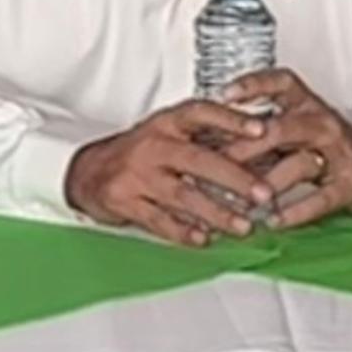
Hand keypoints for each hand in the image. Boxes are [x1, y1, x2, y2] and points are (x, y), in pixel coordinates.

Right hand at [67, 99, 283, 248]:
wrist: (88, 171)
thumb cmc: (139, 151)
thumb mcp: (168, 134)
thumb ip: (208, 139)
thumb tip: (259, 145)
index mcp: (167, 123)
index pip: (201, 113)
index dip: (231, 119)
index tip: (260, 129)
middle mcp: (153, 146)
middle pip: (198, 160)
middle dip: (235, 178)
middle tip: (263, 194)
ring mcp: (138, 176)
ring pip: (183, 195)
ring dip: (217, 212)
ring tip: (243, 226)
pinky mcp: (126, 202)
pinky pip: (159, 220)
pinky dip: (183, 231)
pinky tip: (203, 238)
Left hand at [220, 70, 351, 230]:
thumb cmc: (331, 146)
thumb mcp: (298, 129)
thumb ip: (260, 135)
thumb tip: (208, 142)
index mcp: (307, 105)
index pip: (281, 83)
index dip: (254, 85)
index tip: (225, 94)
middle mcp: (322, 123)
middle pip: (283, 127)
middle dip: (249, 145)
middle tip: (219, 161)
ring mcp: (339, 153)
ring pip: (299, 163)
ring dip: (268, 183)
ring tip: (244, 199)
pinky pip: (320, 198)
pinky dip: (295, 212)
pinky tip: (275, 220)